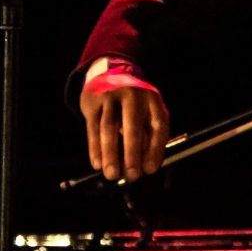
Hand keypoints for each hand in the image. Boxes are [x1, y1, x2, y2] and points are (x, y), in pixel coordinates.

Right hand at [81, 67, 172, 182]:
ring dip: (110, 154)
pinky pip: (93, 128)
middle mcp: (133, 96)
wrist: (110, 74)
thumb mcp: (148, 113)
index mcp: (153, 100)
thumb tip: (145, 168)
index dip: (155, 150)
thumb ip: (149, 136)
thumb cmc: (135, 105)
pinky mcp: (93, 102)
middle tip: (132, 176)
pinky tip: (97, 164)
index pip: (158, 126)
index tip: (149, 170)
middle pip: (132, 127)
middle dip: (132, 154)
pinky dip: (94, 148)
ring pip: (108, 128)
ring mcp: (111, 97)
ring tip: (112, 175)